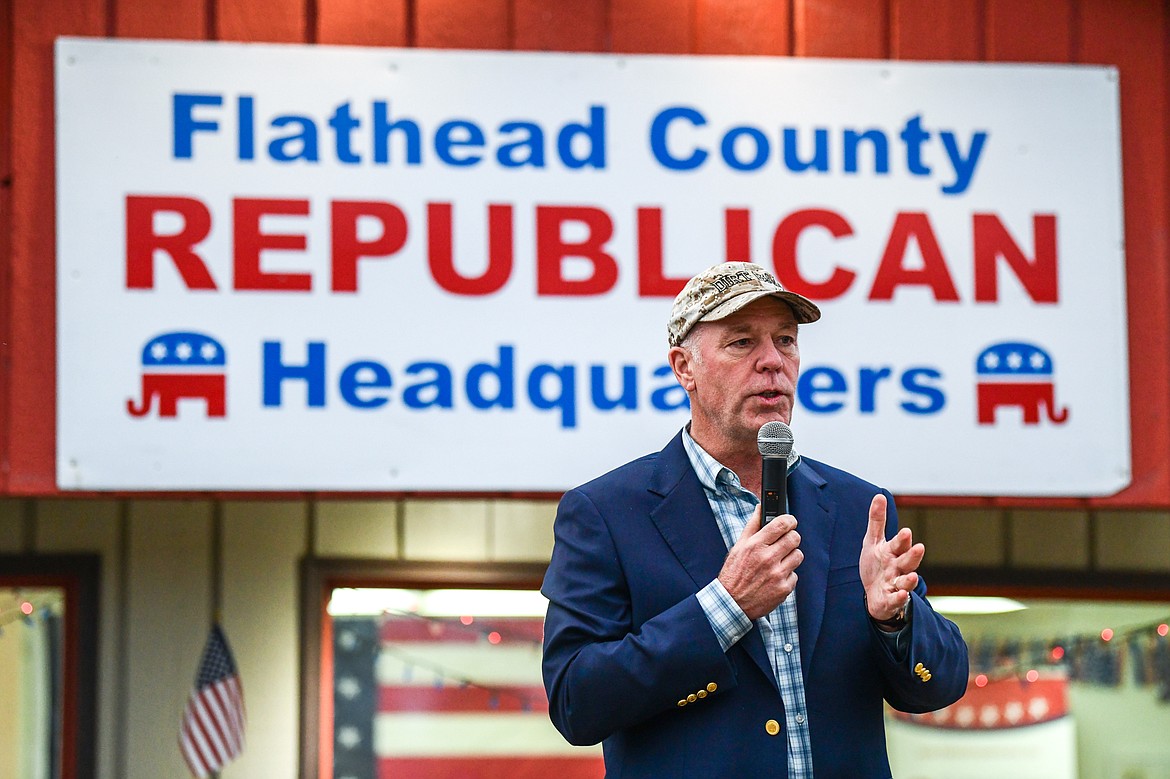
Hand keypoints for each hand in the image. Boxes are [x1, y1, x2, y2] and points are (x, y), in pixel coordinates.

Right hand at [718, 505, 803, 619]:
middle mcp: (767, 558)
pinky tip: (775, 577)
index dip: (789, 520)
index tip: (790, 522)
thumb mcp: (738, 547)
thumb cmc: (734, 573)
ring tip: (779, 561)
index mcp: (755, 545)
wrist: (732, 603)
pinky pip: (795, 575)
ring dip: (791, 556)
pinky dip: (787, 575)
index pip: (782, 524)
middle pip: (795, 538)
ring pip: (798, 555)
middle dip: (791, 537)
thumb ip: (752, 526)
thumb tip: (760, 507)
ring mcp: (777, 574)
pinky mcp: (784, 588)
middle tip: (785, 542)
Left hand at [860, 494, 923, 622]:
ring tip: (913, 576)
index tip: (906, 532)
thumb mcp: (873, 541)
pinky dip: (899, 597)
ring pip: (906, 582)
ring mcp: (896, 584)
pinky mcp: (891, 600)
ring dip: (910, 579)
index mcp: (893, 552)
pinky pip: (896, 599)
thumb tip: (880, 495)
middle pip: (907, 561)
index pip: (899, 544)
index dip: (902, 539)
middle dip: (913, 555)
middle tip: (919, 548)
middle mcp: (898, 568)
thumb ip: (877, 520)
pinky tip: (901, 594)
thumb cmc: (877, 565)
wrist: (874, 594)